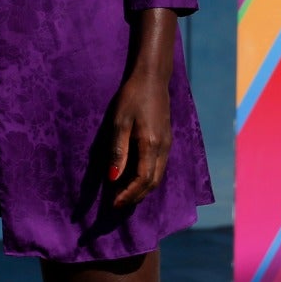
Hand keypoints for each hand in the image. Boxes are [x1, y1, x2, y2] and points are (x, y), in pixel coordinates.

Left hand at [106, 8, 175, 207]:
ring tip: (124, 194)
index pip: (142, 180)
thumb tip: (113, 178)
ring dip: (142, 189)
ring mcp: (167, 144)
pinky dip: (148, 178)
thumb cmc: (132, 96)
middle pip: (152, 183)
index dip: (129, 195)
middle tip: (117, 204)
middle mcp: (163, 148)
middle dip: (136, 197)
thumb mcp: (119, 121)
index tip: (114, 204)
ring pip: (158, 176)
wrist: (152, 77)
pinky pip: (159, 167)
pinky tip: (135, 177)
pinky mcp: (167, 139)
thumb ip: (117, 150)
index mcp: (151, 145)